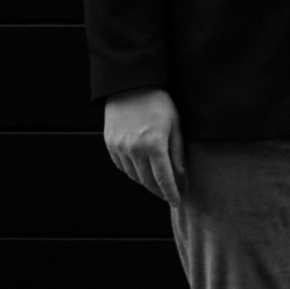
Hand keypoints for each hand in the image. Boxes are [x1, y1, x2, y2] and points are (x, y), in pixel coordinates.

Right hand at [102, 87, 185, 205]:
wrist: (130, 86)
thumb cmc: (159, 103)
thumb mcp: (176, 124)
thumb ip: (177, 150)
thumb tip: (180, 172)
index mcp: (154, 145)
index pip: (163, 178)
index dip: (170, 193)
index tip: (176, 202)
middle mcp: (134, 149)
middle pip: (147, 180)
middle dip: (159, 190)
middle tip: (168, 194)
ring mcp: (120, 147)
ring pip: (133, 175)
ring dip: (145, 181)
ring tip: (155, 182)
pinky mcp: (110, 143)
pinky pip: (122, 165)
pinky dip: (132, 171)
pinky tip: (140, 169)